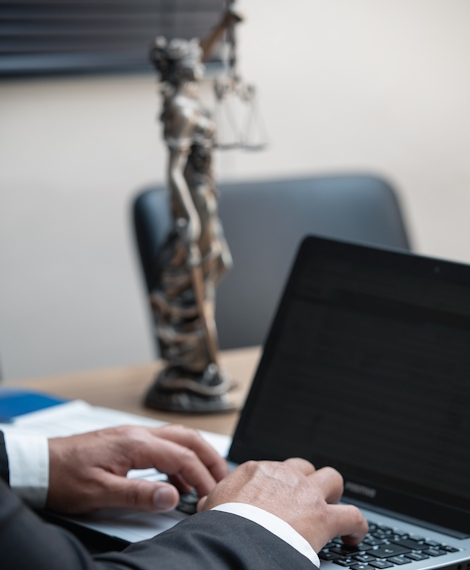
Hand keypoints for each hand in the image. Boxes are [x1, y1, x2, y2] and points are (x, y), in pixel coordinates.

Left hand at [47, 424, 228, 514]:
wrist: (39, 465)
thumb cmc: (63, 476)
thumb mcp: (99, 492)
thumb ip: (139, 494)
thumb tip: (173, 497)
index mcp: (135, 443)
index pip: (181, 456)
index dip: (202, 476)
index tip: (211, 495)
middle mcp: (138, 434)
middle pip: (187, 438)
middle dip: (209, 456)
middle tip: (222, 478)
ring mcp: (133, 436)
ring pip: (177, 438)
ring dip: (196, 456)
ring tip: (206, 479)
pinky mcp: (127, 442)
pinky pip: (162, 446)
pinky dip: (177, 460)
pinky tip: (176, 480)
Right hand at [199, 458, 367, 552]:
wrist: (238, 539)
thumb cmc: (224, 524)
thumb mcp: (211, 505)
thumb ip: (213, 500)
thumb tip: (206, 503)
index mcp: (258, 471)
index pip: (275, 469)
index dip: (279, 483)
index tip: (279, 496)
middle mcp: (285, 476)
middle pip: (306, 467)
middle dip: (308, 482)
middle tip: (305, 501)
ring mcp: (306, 494)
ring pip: (333, 478)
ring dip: (334, 493)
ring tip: (332, 509)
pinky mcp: (324, 517)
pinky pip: (353, 516)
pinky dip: (357, 526)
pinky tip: (354, 536)